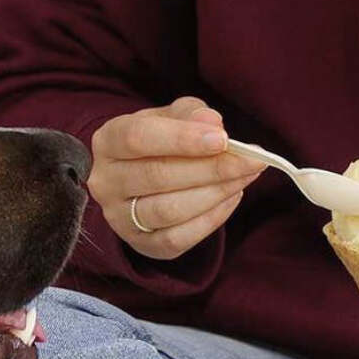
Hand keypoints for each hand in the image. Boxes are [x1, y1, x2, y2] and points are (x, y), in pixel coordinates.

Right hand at [88, 97, 261, 259]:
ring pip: (169, 210)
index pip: (138, 138)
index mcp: (108, 142)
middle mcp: (106, 182)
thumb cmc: (158, 142)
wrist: (139, 180)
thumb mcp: (170, 117)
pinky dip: (212, 218)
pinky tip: (232, 197)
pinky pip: (178, 238)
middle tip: (252, 160)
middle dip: (212, 168)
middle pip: (158, 176)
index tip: (223, 139)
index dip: (181, 138)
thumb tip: (213, 124)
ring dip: (216, 193)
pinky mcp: (141, 244)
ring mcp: (119, 218)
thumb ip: (191, 114)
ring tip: (246, 176)